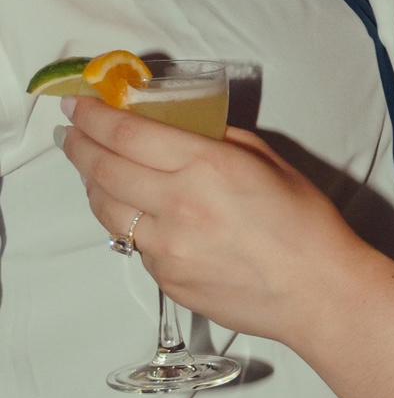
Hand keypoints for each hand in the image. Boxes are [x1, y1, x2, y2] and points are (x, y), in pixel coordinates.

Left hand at [61, 97, 358, 342]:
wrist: (318, 292)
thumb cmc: (307, 225)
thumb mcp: (270, 162)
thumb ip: (219, 141)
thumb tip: (181, 128)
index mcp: (206, 167)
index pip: (127, 134)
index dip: (93, 116)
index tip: (78, 104)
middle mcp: (177, 205)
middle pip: (103, 169)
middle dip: (78, 145)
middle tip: (71, 133)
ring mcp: (166, 248)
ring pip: (106, 210)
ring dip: (93, 184)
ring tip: (93, 170)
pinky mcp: (166, 280)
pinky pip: (135, 244)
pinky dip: (130, 223)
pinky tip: (141, 214)